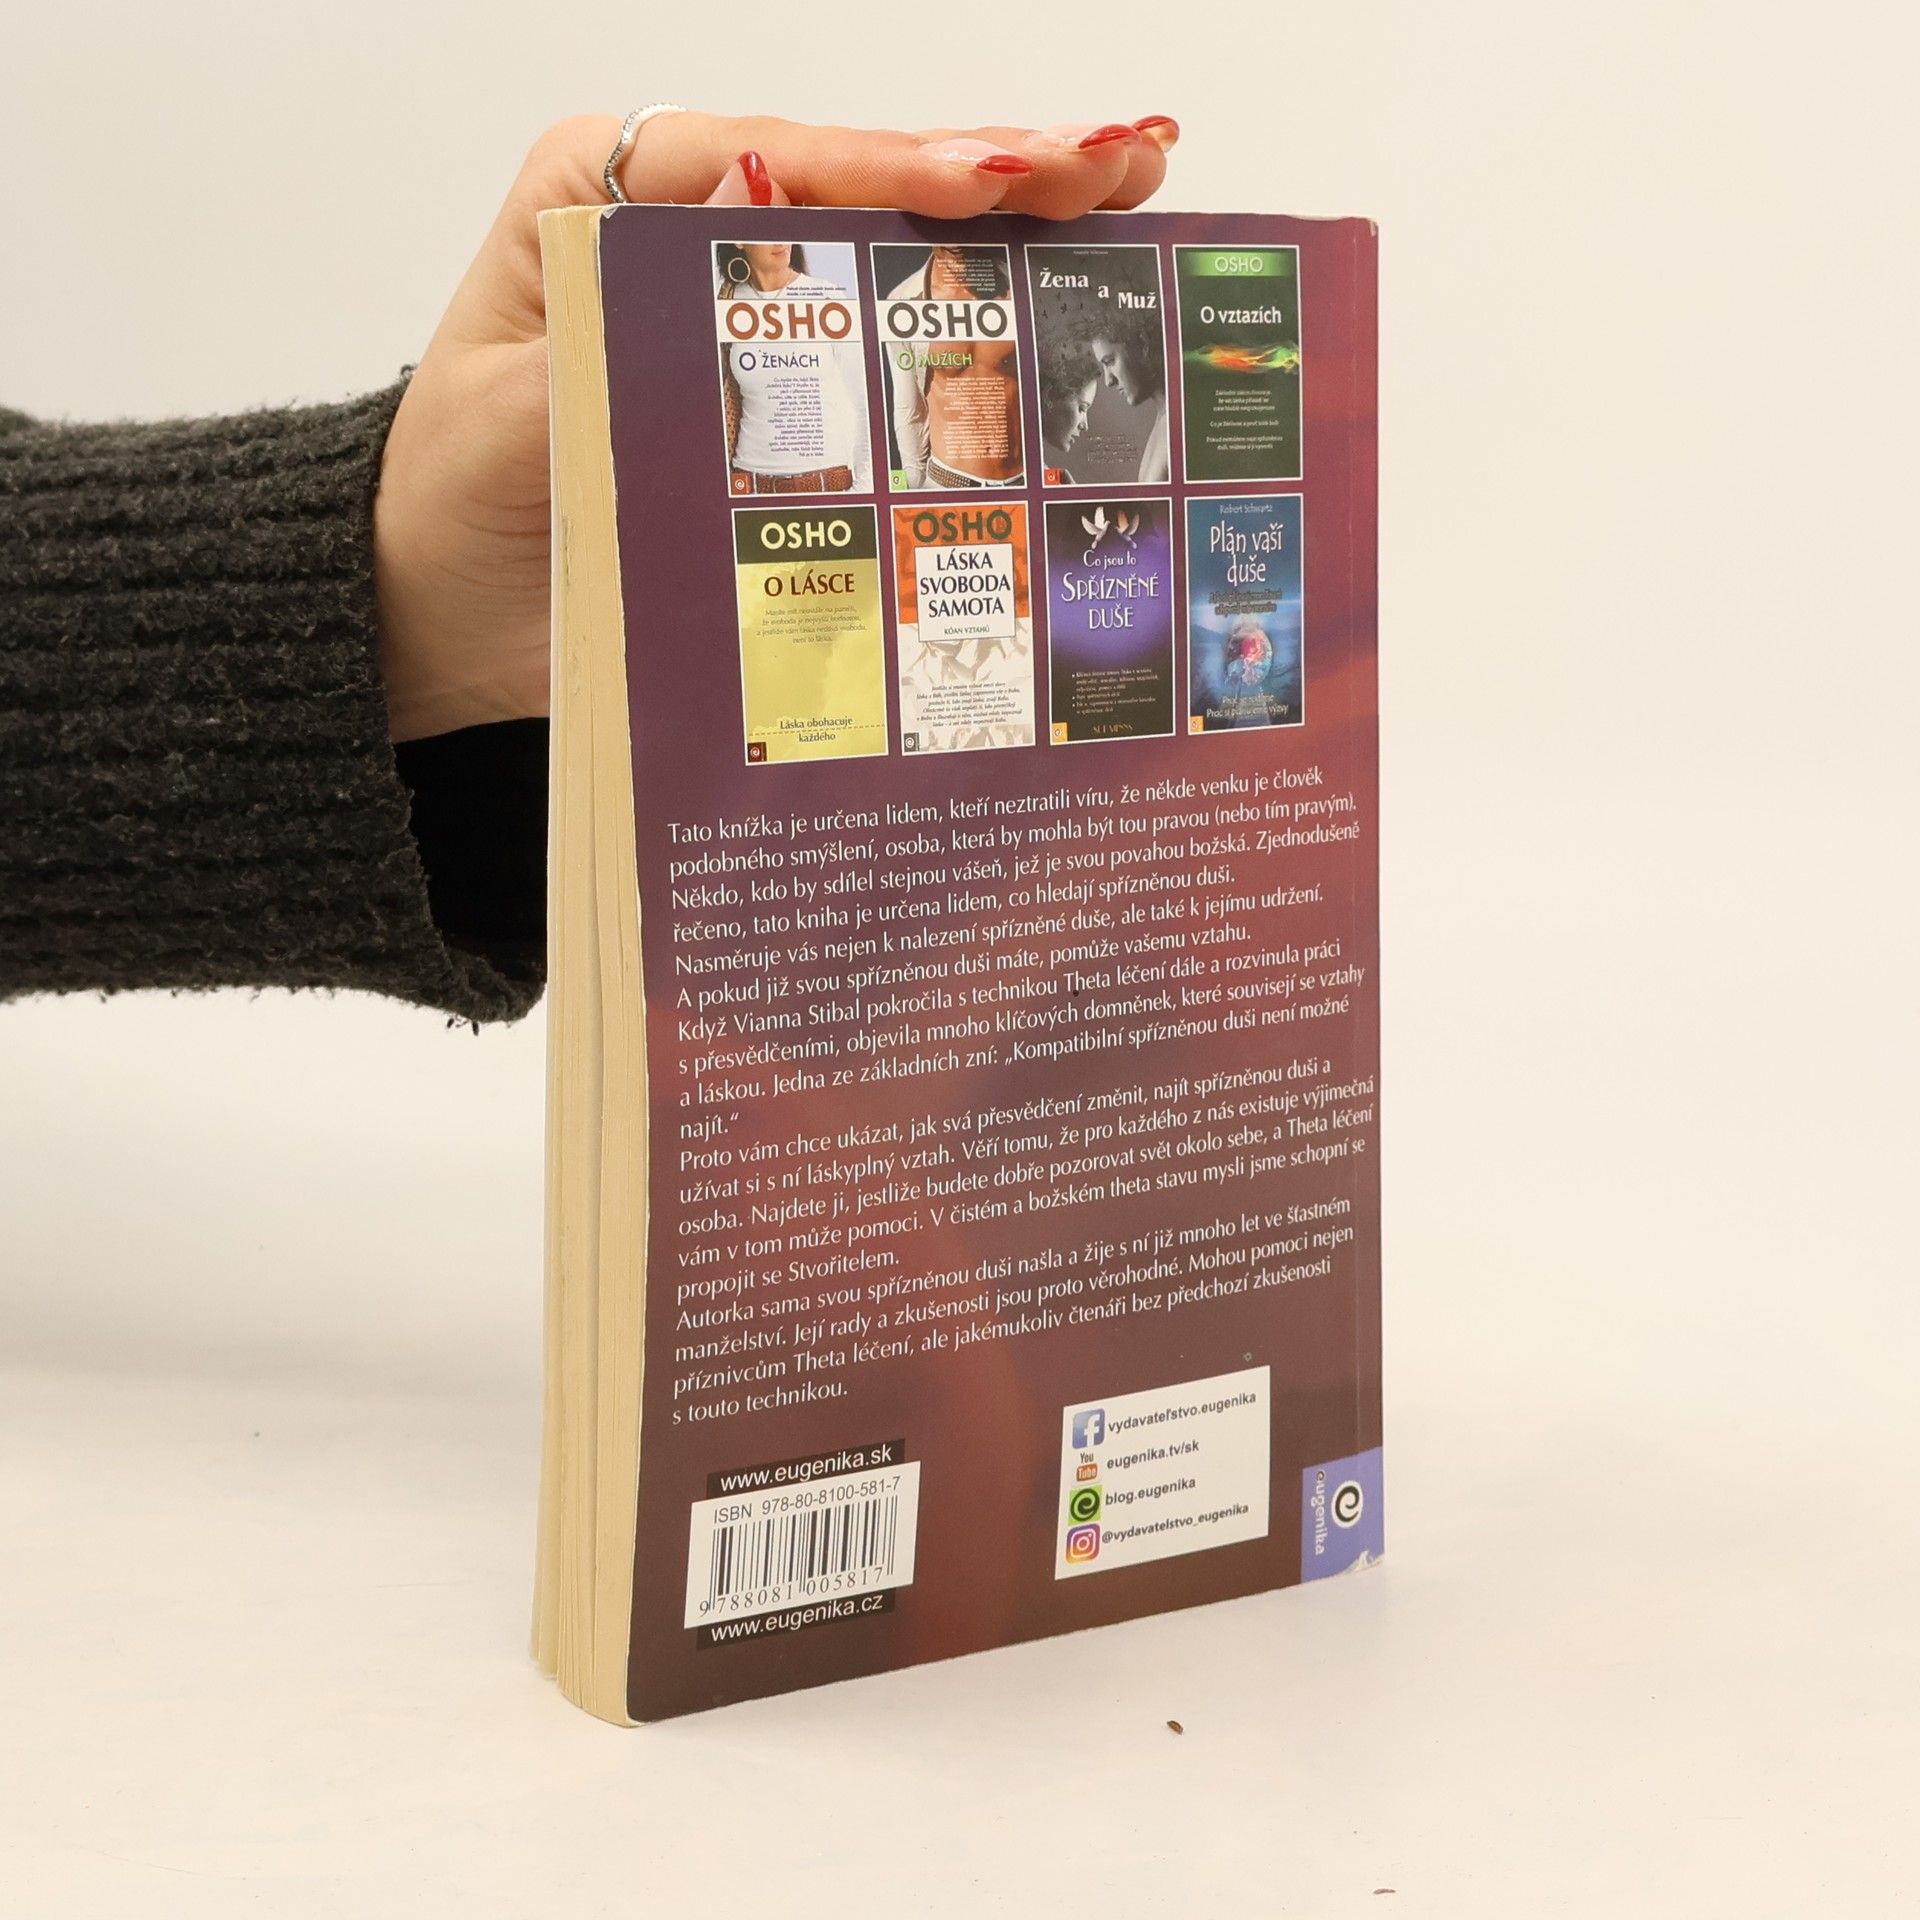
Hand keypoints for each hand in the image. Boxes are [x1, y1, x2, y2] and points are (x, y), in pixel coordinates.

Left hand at [373, 111, 1176, 741]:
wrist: (438, 609)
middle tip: (1126, 161)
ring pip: (889, 259)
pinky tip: (1058, 314)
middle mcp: (691, 236)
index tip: (1005, 178)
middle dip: (996, 174)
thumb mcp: (517, 405)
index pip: (778, 160)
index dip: (900, 169)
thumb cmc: (454, 499)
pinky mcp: (775, 401)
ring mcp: (745, 318)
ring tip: (1129, 203)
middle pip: (859, 188)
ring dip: (1010, 238)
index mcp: (610, 193)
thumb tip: (756, 209)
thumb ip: (628, 317)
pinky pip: (880, 356)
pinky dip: (969, 335)